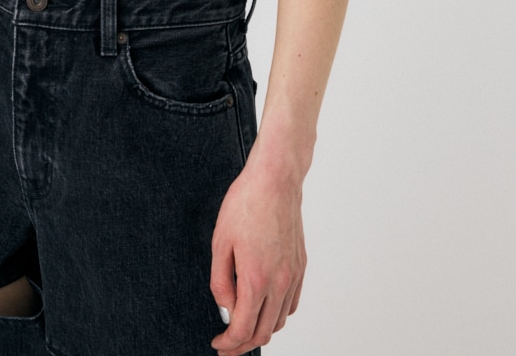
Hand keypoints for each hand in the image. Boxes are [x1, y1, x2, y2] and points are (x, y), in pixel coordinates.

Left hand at [210, 154, 305, 352]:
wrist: (275, 180)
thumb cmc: (245, 205)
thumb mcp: (220, 242)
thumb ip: (221, 282)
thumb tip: (225, 308)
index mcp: (256, 279)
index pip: (244, 329)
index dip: (229, 344)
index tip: (218, 344)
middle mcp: (280, 282)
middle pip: (264, 332)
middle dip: (243, 344)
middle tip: (227, 343)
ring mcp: (293, 275)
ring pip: (280, 321)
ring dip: (261, 330)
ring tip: (242, 325)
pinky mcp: (301, 266)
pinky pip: (291, 303)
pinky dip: (277, 314)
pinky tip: (264, 305)